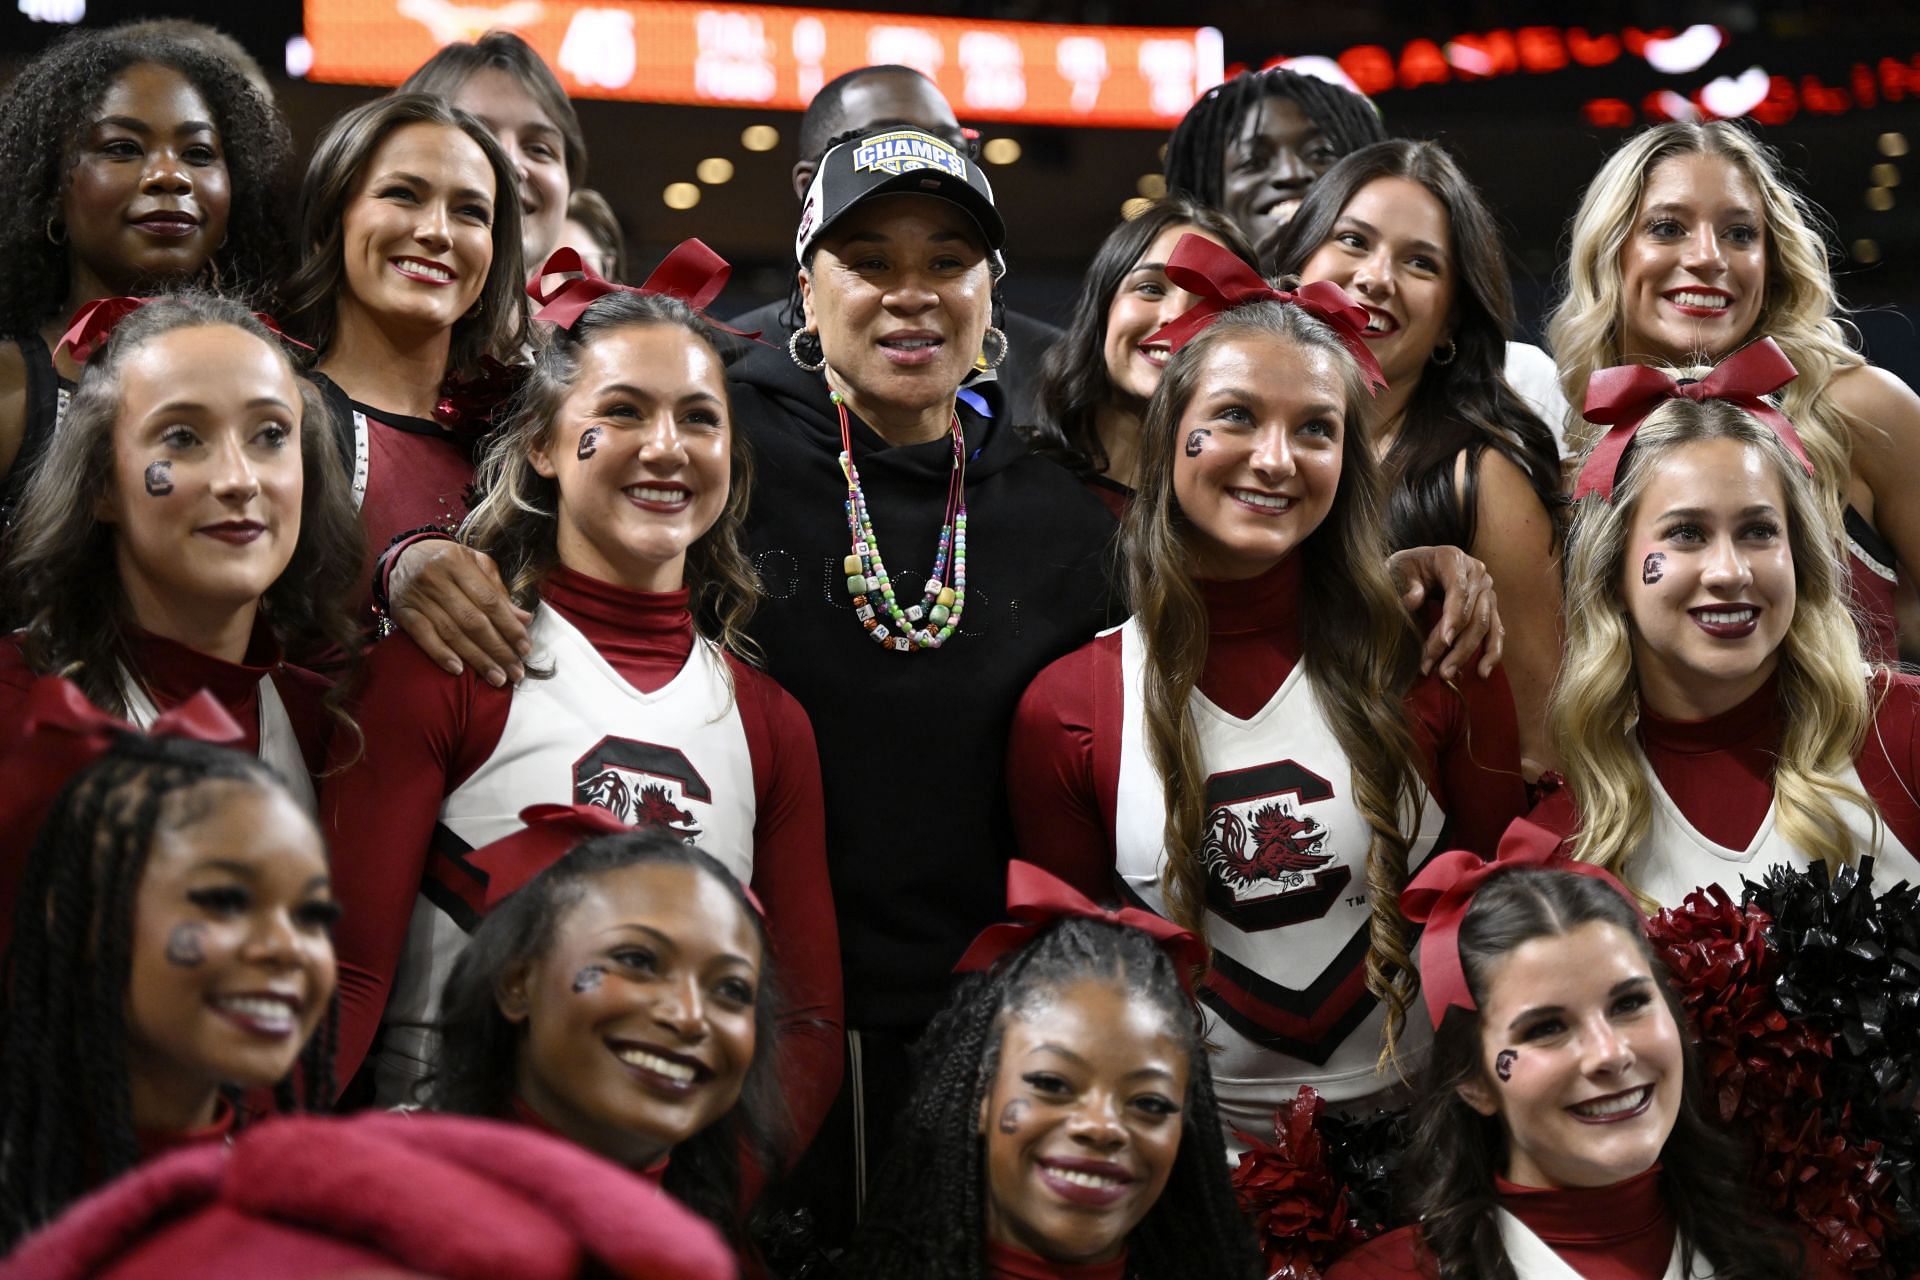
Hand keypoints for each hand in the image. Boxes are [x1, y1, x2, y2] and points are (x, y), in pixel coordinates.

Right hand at [389, 539, 531, 686]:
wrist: (402, 556)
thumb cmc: (447, 561)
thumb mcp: (475, 564)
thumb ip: (498, 590)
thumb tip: (524, 619)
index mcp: (458, 563)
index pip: (489, 600)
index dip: (509, 627)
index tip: (525, 648)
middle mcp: (436, 579)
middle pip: (472, 621)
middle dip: (497, 649)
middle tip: (515, 671)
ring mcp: (417, 597)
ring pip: (451, 633)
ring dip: (476, 659)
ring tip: (496, 677)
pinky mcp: (402, 612)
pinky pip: (422, 636)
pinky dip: (441, 654)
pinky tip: (459, 670)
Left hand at [1386, 545, 1503, 679]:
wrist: (1413, 568)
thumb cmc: (1402, 570)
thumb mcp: (1395, 571)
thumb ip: (1403, 583)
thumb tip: (1414, 599)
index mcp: (1452, 558)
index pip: (1459, 590)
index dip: (1453, 617)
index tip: (1444, 640)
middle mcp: (1476, 572)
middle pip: (1473, 613)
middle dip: (1455, 645)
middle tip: (1436, 670)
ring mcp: (1487, 590)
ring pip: (1485, 626)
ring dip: (1467, 653)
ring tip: (1447, 674)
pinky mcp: (1490, 607)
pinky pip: (1496, 631)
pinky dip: (1491, 653)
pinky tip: (1482, 672)